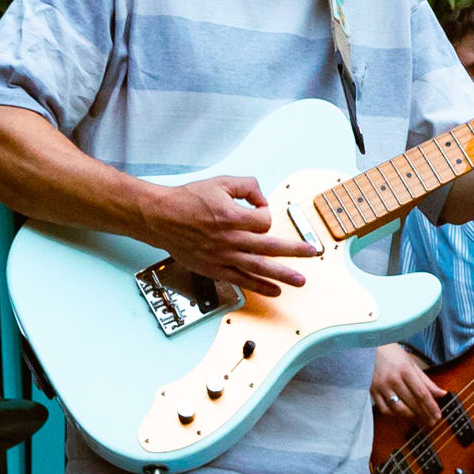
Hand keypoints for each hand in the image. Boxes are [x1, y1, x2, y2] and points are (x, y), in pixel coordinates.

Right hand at [140, 173, 313, 293]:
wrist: (161, 218)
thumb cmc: (188, 200)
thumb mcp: (220, 182)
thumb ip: (247, 186)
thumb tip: (262, 198)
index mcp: (232, 217)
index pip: (264, 220)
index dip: (266, 214)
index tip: (258, 212)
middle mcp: (230, 239)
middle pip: (270, 247)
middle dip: (294, 250)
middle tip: (312, 253)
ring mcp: (223, 257)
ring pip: (259, 268)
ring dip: (282, 275)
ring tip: (300, 280)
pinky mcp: (215, 269)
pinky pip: (242, 280)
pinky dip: (259, 286)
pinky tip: (274, 290)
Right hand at [370, 342, 441, 425]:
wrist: (368, 347)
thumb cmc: (392, 354)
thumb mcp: (411, 364)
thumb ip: (426, 381)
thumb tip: (441, 394)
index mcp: (406, 370)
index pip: (422, 393)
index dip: (431, 406)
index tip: (438, 415)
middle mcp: (394, 379)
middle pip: (412, 402)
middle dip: (424, 414)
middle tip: (432, 422)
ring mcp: (382, 386)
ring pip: (399, 408)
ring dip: (411, 416)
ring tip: (419, 418)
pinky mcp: (373, 391)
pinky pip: (385, 409)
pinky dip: (394, 414)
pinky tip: (402, 414)